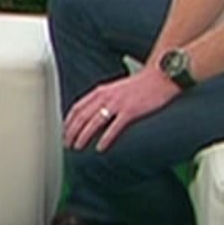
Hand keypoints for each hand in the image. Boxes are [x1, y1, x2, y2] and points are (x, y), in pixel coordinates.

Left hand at [64, 68, 181, 152]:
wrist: (160, 76)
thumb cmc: (140, 85)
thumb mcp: (115, 89)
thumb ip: (103, 99)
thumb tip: (92, 114)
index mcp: (101, 91)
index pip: (77, 107)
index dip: (68, 122)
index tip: (64, 132)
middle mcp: (106, 96)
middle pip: (81, 116)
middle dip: (71, 131)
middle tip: (67, 144)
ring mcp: (118, 103)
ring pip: (93, 122)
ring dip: (83, 136)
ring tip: (77, 147)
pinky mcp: (131, 111)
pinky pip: (114, 127)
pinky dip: (105, 139)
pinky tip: (100, 148)